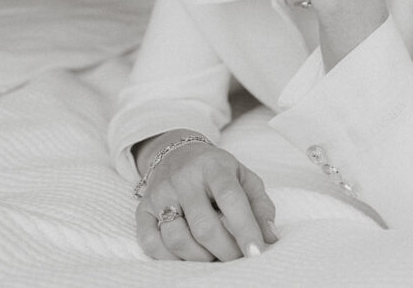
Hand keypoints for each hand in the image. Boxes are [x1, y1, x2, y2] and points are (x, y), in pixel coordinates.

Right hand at [135, 134, 276, 261]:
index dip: (245, 228)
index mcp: (213, 166)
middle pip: (204, 226)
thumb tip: (270, 236)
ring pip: (177, 239)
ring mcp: (160, 194)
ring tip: (214, 255)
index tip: (256, 252)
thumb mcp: (244, 177)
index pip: (230, 199)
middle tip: (237, 257)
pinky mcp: (142, 210)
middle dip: (225, 250)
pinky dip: (171, 259)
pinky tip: (188, 256)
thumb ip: (260, 205)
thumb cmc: (216, 171)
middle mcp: (183, 179)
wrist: (176, 153)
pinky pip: (151, 244)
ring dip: (200, 257)